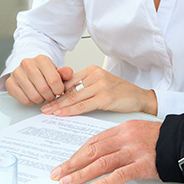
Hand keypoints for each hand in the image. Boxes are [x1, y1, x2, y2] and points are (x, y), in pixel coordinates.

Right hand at [5, 55, 73, 104]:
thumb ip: (64, 73)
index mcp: (41, 59)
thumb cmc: (43, 72)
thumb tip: (69, 72)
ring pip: (34, 96)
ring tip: (42, 95)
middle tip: (50, 94)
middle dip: (50, 96)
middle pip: (44, 89)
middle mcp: (27, 64)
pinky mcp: (10, 83)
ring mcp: (17, 73)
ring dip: (41, 99)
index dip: (59, 90)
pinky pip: (24, 99)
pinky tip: (33, 96)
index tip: (58, 90)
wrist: (28, 69)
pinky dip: (31, 102)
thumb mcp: (56, 71)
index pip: (54, 79)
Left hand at [40, 66, 157, 115]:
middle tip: (43, 107)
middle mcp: (95, 75)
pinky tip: (62, 114)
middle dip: (55, 99)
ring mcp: (101, 85)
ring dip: (59, 106)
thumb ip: (85, 87)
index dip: (56, 89)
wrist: (140, 97)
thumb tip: (65, 96)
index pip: (69, 80)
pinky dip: (70, 110)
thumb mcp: (101, 84)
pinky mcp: (105, 97)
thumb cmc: (121, 92)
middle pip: (69, 89)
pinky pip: (83, 105)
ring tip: (49, 112)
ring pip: (74, 97)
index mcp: (92, 70)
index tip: (46, 97)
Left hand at [50, 120, 160, 183]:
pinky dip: (104, 182)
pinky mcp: (143, 165)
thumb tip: (98, 153)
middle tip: (57, 174)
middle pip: (93, 151)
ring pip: (101, 162)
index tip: (65, 163)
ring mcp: (134, 151)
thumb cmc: (162, 140)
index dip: (77, 153)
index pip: (94, 141)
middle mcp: (125, 138)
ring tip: (67, 183)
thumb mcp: (137, 132)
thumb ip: (119, 140)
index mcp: (122, 128)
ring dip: (81, 173)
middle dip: (72, 163)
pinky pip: (120, 175)